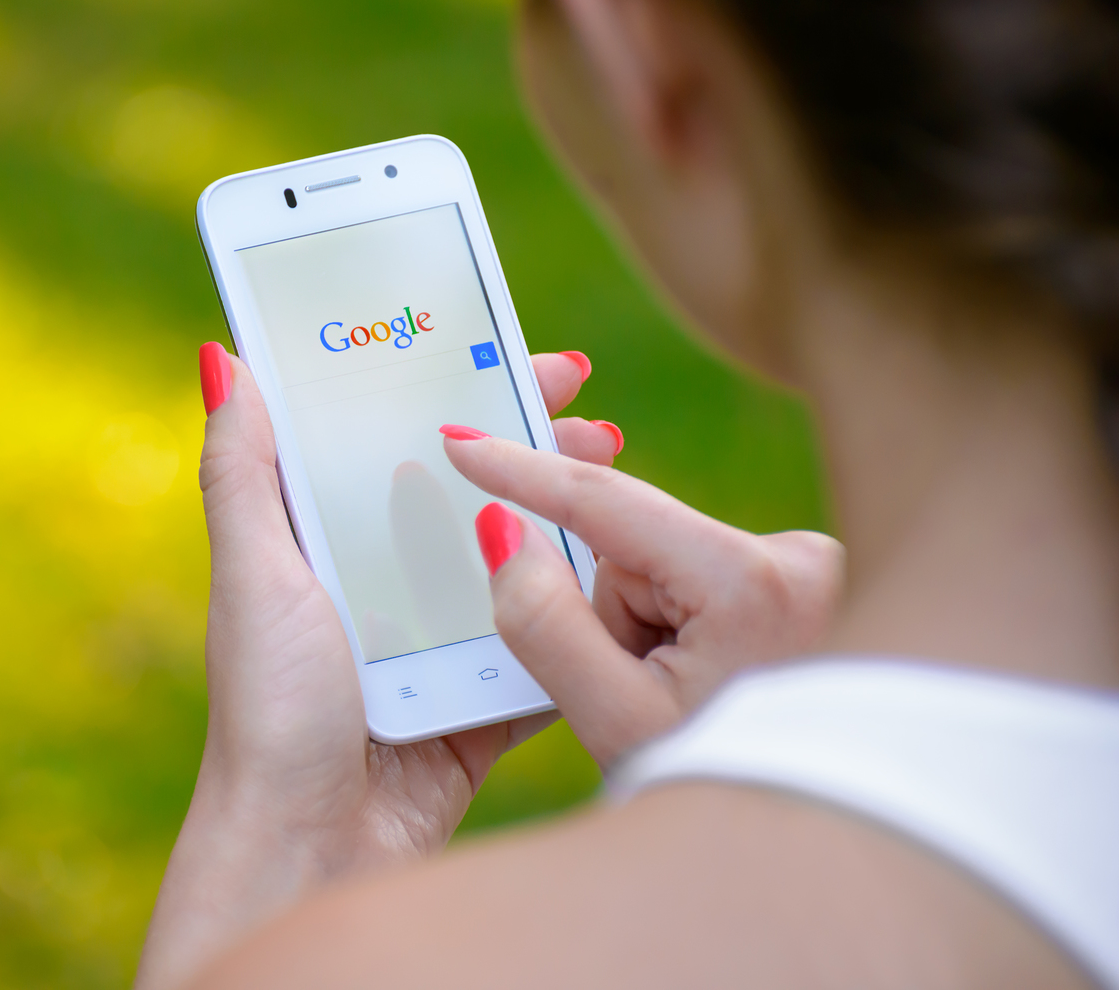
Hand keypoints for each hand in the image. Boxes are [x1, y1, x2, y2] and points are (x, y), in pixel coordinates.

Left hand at [135, 346, 620, 989]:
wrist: (313, 847)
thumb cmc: (270, 708)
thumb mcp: (254, 576)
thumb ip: (242, 474)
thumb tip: (221, 357)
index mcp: (324, 540)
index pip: (390, 438)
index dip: (447, 388)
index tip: (506, 344)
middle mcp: (381, 579)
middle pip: (466, 489)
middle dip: (528, 443)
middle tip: (590, 409)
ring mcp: (435, 638)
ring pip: (512, 557)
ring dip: (566, 516)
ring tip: (618, 474)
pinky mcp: (478, 696)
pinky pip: (537, 641)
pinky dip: (576, 609)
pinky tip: (623, 572)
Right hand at [443, 434, 844, 765]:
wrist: (807, 828)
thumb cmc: (716, 788)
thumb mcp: (614, 720)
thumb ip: (546, 622)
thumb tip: (503, 528)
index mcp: (751, 583)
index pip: (606, 504)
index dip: (521, 471)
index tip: (461, 441)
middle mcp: (792, 556)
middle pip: (629, 547)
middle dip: (609, 610)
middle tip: (632, 690)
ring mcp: (802, 569)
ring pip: (656, 566)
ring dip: (641, 625)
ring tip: (676, 700)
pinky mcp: (796, 582)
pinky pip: (689, 578)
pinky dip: (673, 625)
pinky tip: (701, 682)